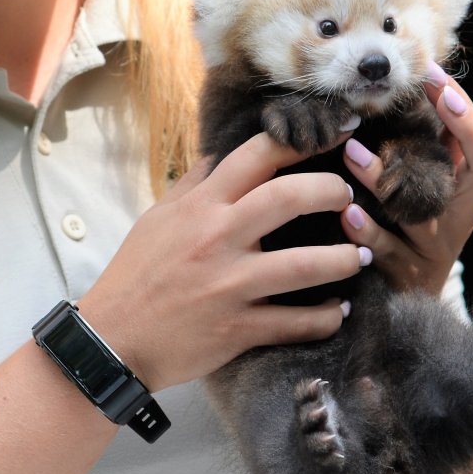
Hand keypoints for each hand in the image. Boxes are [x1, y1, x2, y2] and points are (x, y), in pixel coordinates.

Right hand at [77, 133, 363, 390]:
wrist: (113, 341)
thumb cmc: (134, 275)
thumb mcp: (157, 220)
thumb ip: (192, 187)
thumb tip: (216, 156)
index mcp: (201, 206)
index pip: (258, 156)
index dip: (302, 140)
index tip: (335, 133)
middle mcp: (218, 237)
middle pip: (291, 197)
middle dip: (332, 192)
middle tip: (350, 199)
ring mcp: (230, 284)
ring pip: (305, 264)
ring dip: (344, 260)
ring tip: (360, 257)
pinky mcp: (238, 328)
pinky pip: (296, 322)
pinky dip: (326, 318)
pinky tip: (339, 312)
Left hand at [338, 61, 472, 296]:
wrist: (406, 303)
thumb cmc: (408, 231)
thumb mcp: (421, 192)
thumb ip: (421, 151)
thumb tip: (406, 88)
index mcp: (467, 196)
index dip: (469, 118)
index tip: (439, 80)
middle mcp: (460, 220)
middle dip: (458, 129)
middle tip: (424, 93)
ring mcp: (436, 250)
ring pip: (419, 214)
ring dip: (384, 180)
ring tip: (352, 152)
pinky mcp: (406, 276)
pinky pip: (387, 253)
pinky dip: (367, 232)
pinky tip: (347, 212)